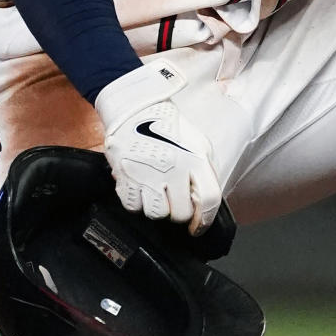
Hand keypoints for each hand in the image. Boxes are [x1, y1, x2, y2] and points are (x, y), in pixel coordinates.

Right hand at [95, 64, 221, 233]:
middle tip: (173, 200)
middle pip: (181, 213)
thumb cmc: (168, 126)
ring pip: (156, 214)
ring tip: (156, 192)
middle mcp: (173, 168)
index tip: (199, 227)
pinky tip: (140, 187)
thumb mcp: (197, 143)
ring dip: (157, 208)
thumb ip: (204, 171)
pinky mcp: (126, 176)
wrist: (135, 108)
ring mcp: (148, 174)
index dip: (205, 220)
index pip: (209, 200)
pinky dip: (137, 202)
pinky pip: (133, 207)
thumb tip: (204, 202)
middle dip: (179, 211)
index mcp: (195, 158)